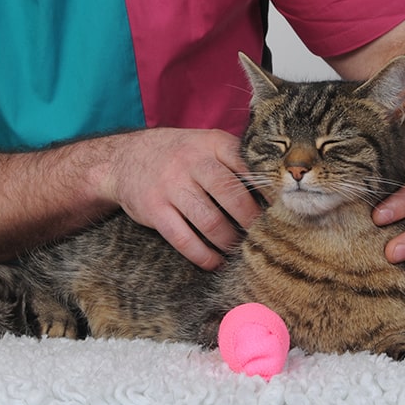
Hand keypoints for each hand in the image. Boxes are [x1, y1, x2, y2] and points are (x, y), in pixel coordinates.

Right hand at [102, 128, 261, 269]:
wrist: (123, 158)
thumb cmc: (176, 155)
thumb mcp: (203, 144)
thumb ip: (233, 159)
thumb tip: (271, 193)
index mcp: (211, 143)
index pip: (247, 166)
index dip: (267, 191)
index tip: (280, 209)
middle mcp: (191, 162)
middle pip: (232, 197)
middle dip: (252, 222)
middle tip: (262, 236)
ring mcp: (171, 186)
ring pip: (211, 222)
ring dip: (229, 242)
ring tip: (239, 250)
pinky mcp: (154, 210)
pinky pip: (184, 239)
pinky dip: (203, 256)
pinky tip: (214, 262)